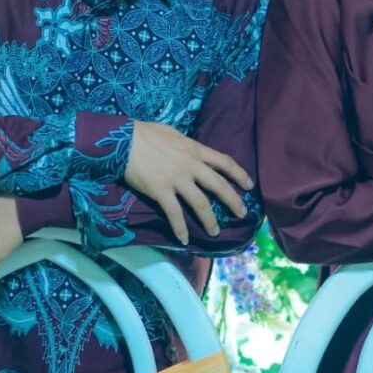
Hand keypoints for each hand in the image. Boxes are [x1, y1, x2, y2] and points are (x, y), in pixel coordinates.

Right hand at [124, 120, 252, 245]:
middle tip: (242, 214)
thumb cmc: (145, 133)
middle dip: (233, 201)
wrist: (122, 140)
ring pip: (200, 203)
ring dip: (210, 220)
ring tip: (215, 232)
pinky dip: (180, 229)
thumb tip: (191, 150)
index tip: (249, 185)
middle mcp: (190, 165)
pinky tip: (184, 240)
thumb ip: (185, 145)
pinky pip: (174, 214)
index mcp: (195, 149)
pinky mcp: (161, 191)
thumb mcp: (172, 134)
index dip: (239, 174)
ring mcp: (177, 179)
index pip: (224, 162)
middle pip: (218, 186)